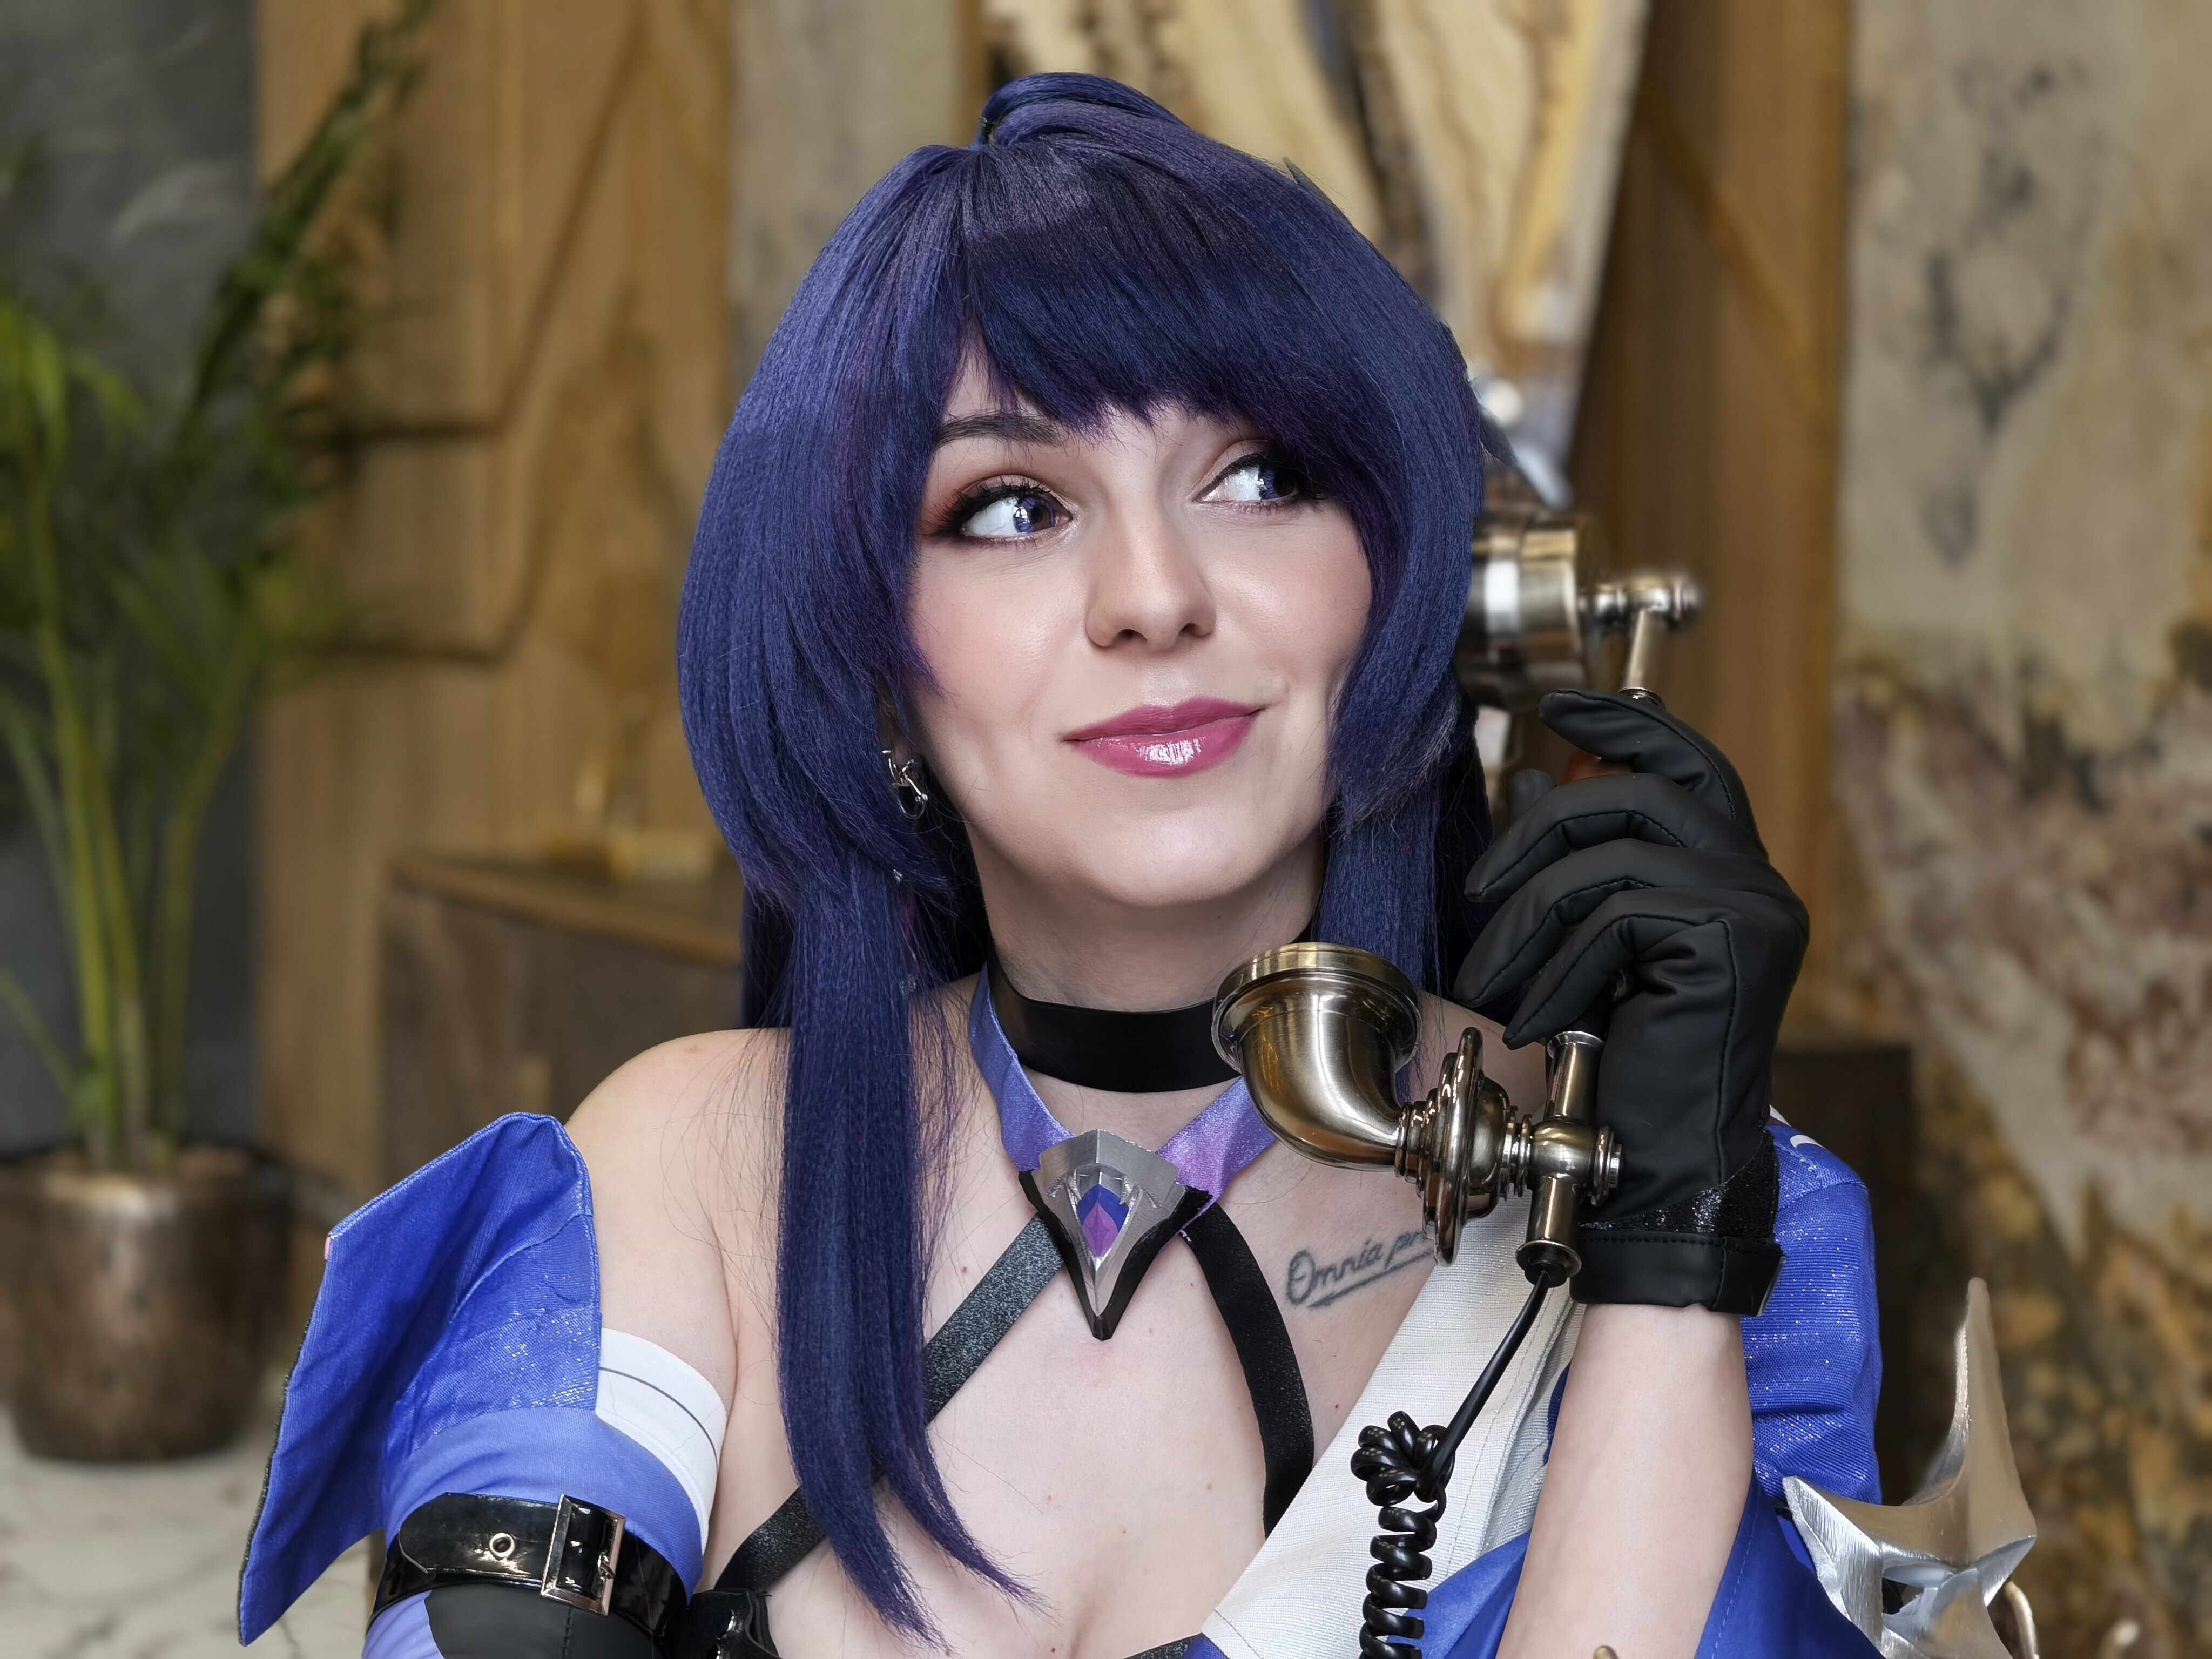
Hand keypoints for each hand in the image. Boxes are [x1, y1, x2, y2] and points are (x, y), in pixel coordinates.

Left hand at [1454, 689, 1805, 1312]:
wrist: (1666, 1161)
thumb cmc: (1628, 1065)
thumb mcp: (1600, 947)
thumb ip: (1592, 869)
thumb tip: (1552, 781)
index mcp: (1736, 875)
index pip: (1689, 761)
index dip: (1625, 724)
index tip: (1558, 705)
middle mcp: (1761, 883)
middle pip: (1636, 796)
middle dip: (1539, 831)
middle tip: (1476, 889)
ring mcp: (1756, 910)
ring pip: (1612, 859)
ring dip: (1528, 919)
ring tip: (1490, 981)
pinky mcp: (1733, 942)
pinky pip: (1617, 916)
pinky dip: (1559, 969)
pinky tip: (1542, 1022)